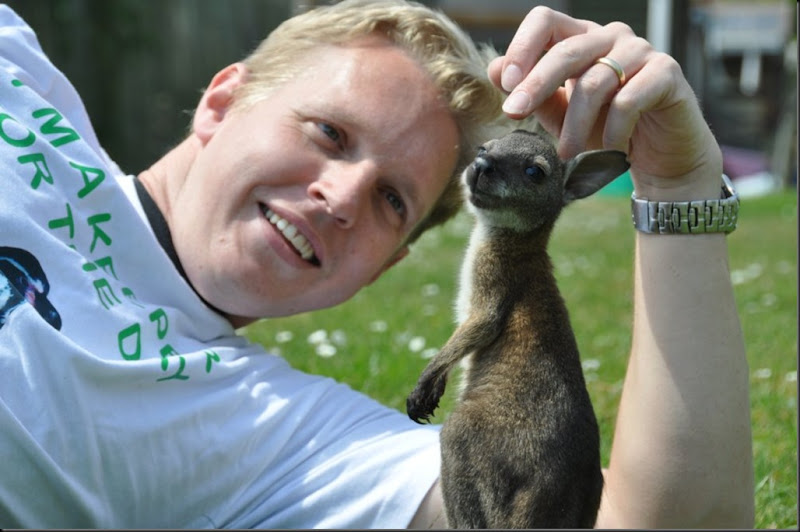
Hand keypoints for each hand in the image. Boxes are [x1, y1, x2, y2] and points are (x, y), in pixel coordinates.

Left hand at [488, 7, 721, 198]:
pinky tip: (610, 149)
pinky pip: (629, 100)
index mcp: (580, 40)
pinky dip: (613, 131)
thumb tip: (494, 70)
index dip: (522, 47)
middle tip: (514, 114)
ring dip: (575, 124)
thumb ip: (531, 94)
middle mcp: (610, 37)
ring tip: (567, 153)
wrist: (658, 156)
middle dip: (536, 84)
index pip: (545, 21)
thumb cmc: (604, 130)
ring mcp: (641, 51)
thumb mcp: (559, 116)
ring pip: (595, 82)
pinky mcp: (667, 73)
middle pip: (567, 49)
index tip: (506, 85)